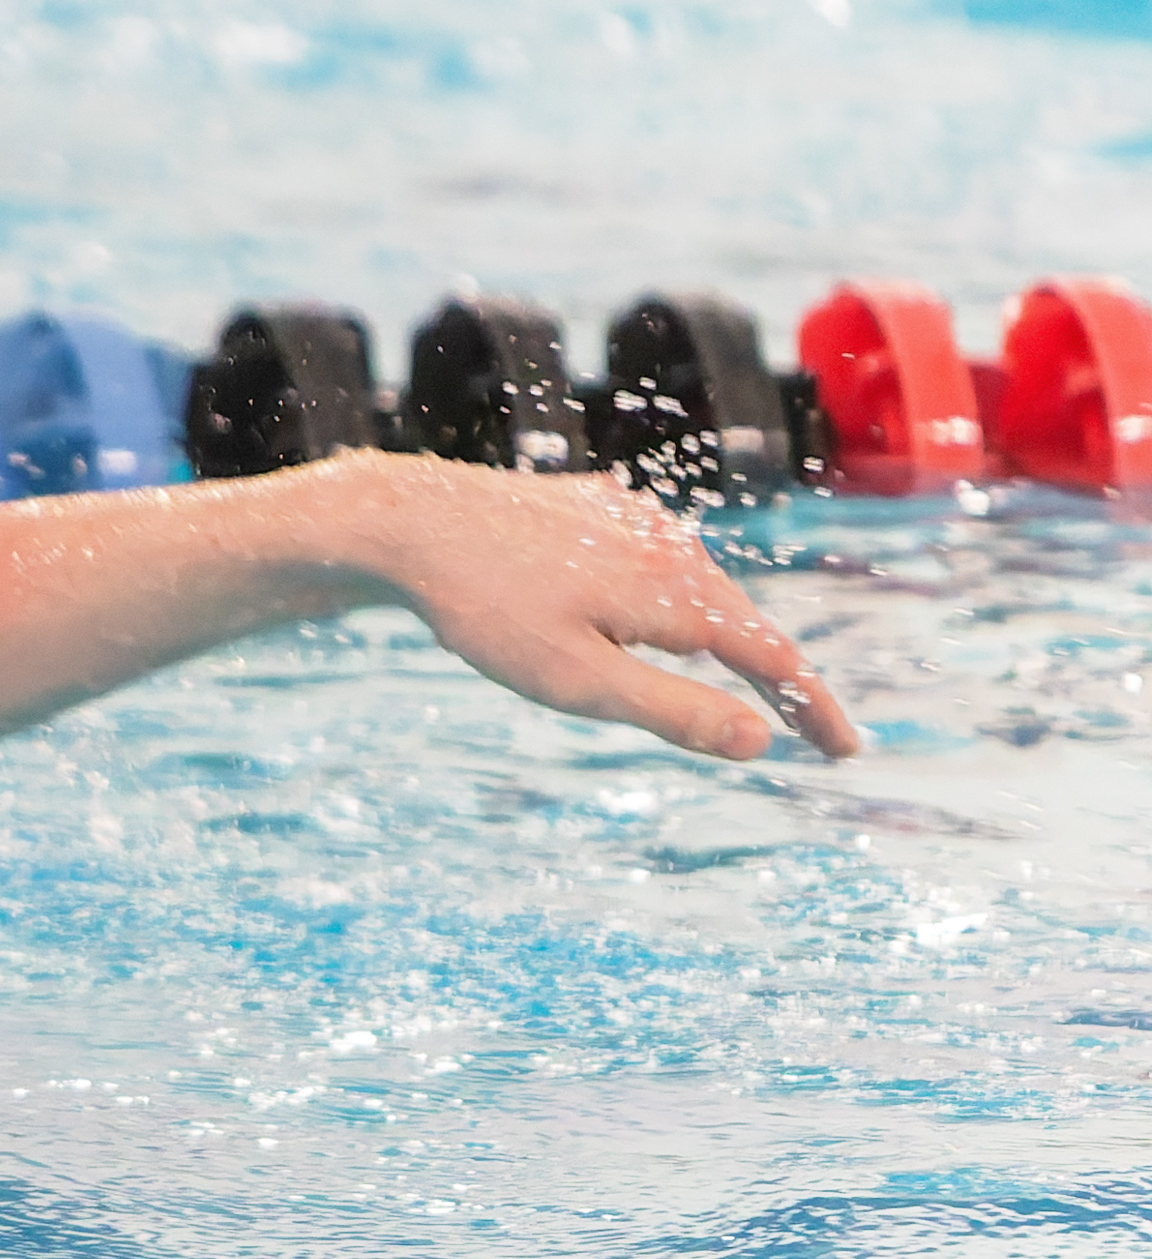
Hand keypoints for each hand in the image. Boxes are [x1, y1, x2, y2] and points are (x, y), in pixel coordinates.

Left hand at [335, 454, 859, 761]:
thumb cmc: (488, 612)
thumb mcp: (577, 681)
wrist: (413, 522)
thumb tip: (759, 742)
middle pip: (739, 622)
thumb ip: (670, 710)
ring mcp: (632, 519)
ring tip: (744, 673)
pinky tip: (655, 605)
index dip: (812, 708)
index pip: (772, 659)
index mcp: (679, 591)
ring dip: (718, 633)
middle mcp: (671, 544)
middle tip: (807, 726)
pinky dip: (666, 596)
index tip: (846, 752)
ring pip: (692, 589)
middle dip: (773, 674)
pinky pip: (648, 560)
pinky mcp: (593, 507)